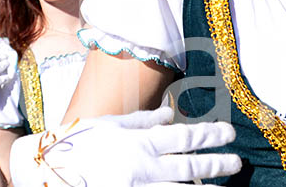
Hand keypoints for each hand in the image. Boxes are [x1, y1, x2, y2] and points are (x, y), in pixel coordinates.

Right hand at [9, 106, 240, 186]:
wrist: (47, 170)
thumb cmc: (78, 143)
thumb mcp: (111, 124)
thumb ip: (143, 120)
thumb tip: (169, 114)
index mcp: (140, 142)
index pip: (185, 136)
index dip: (210, 134)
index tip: (230, 132)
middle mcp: (143, 166)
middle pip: (189, 165)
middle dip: (216, 164)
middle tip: (237, 162)